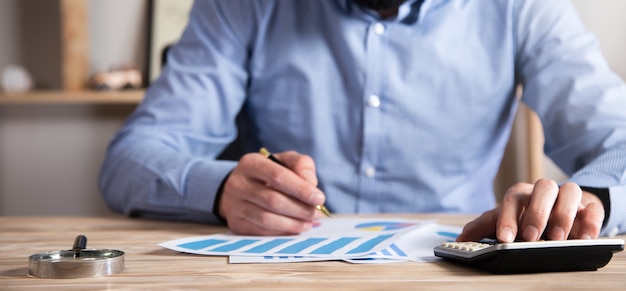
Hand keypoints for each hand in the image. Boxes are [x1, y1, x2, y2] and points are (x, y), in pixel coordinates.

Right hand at [218, 151, 325, 234]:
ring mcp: (234, 205)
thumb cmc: (268, 173)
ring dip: (293, 224)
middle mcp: (238, 184)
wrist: (240, 187)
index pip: (277, 176)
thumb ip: (301, 165)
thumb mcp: (285, 160)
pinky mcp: (235, 224)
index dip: (300, 189)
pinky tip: (296, 228)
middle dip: (300, 209)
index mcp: (251, 163)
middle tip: (317, 213)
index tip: (319, 198)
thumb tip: (312, 185)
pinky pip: (262, 231)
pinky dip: (283, 232)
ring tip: (309, 222)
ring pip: (266, 219)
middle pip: (272, 200)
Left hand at [457, 179, 604, 241]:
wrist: (557, 208)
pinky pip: (593, 208)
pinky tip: (585, 237)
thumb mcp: (504, 220)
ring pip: (569, 191)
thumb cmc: (526, 215)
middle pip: (542, 189)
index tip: (505, 238)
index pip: (513, 198)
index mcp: (521, 194)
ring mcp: (568, 197)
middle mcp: (544, 191)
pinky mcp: (589, 206)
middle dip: (536, 213)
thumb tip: (460, 238)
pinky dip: (590, 221)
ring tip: (557, 238)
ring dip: (563, 214)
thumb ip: (483, 227)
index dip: (508, 218)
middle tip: (531, 237)